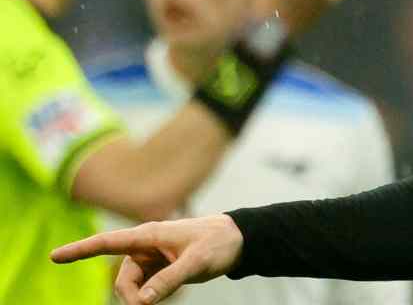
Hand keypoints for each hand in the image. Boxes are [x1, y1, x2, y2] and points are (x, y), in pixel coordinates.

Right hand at [51, 214, 243, 303]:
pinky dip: (158, 296)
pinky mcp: (158, 270)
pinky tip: (179, 287)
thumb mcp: (196, 262)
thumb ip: (169, 280)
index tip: (55, 256)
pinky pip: (147, 291)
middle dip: (134, 297)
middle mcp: (144, 246)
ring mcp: (150, 259)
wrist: (236, 240)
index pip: (108, 242)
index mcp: (149, 235)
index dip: (80, 250)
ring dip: (149, 298)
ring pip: (134, 289)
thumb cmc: (216, 243)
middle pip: (123, 281)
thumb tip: (142, 302)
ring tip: (179, 287)